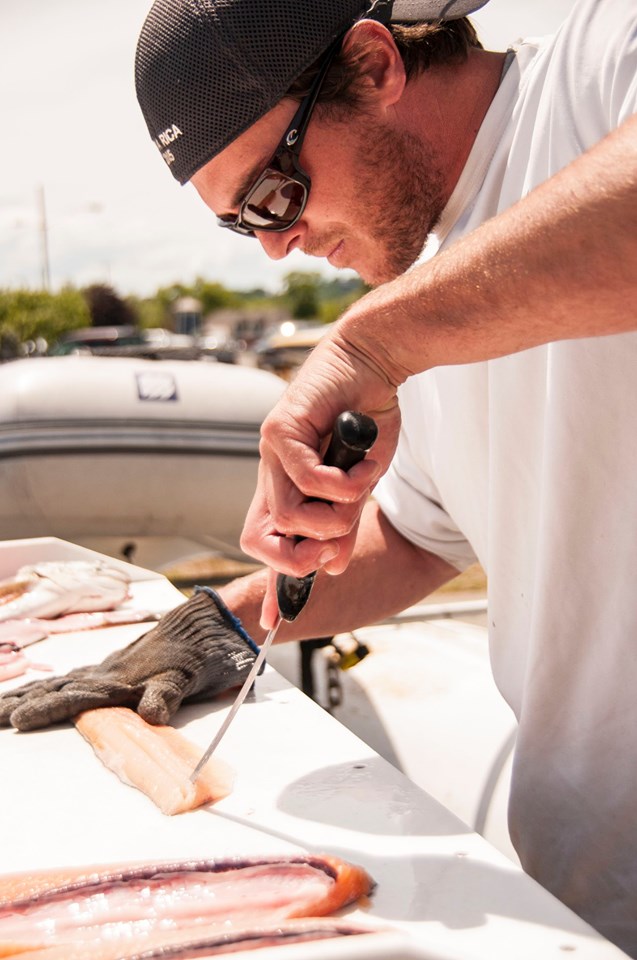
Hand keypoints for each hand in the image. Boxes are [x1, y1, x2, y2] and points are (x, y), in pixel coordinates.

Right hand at [0, 589, 258, 730]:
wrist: (210, 624)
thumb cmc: (201, 654)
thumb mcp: (188, 678)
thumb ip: (167, 694)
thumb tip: (151, 715)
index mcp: (120, 679)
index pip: (76, 697)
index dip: (48, 709)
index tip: (19, 720)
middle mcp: (109, 672)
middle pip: (59, 689)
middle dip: (25, 703)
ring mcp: (112, 668)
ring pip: (64, 683)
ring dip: (33, 695)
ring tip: (5, 707)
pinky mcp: (119, 667)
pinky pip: (77, 679)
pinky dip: (55, 686)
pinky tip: (44, 689)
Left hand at [240, 322, 402, 627]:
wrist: (373, 364)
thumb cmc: (367, 419)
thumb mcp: (361, 484)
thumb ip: (343, 523)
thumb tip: (331, 565)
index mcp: (286, 487)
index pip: (267, 543)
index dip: (271, 584)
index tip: (275, 620)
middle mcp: (271, 472)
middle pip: (262, 539)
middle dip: (300, 558)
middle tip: (334, 546)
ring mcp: (271, 450)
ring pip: (287, 515)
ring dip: (333, 518)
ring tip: (359, 490)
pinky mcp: (280, 428)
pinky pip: (307, 479)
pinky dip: (343, 484)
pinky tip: (362, 467)